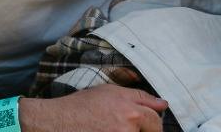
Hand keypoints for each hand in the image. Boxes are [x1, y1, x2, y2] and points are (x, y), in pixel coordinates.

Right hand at [21, 86, 167, 130]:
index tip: (151, 123)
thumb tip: (163, 104)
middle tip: (131, 126)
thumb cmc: (82, 104)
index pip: (156, 120)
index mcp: (131, 111)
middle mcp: (127, 128)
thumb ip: (140, 97)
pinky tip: (108, 130)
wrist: (56, 122)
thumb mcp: (111, 92)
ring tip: (113, 127)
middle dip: (146, 130)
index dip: (154, 122)